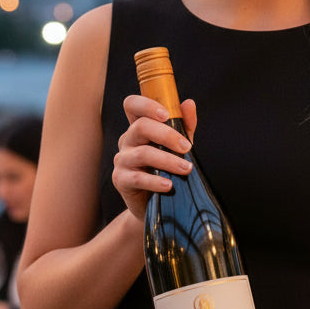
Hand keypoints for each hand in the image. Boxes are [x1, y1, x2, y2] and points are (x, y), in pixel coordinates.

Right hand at [112, 94, 197, 222]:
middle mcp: (127, 140)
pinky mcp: (120, 180)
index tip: (167, 115)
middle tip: (187, 147)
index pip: (132, 105)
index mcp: (139, 127)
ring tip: (186, 169)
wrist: (157, 204)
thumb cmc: (167, 169)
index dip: (146, 105)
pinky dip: (155, 181)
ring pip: (142, 153)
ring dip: (168, 160)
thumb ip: (185, 125)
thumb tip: (189, 104)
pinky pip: (137, 178)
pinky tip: (169, 185)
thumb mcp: (179, 145)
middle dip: (167, 135)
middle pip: (140, 127)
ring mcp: (122, 160)